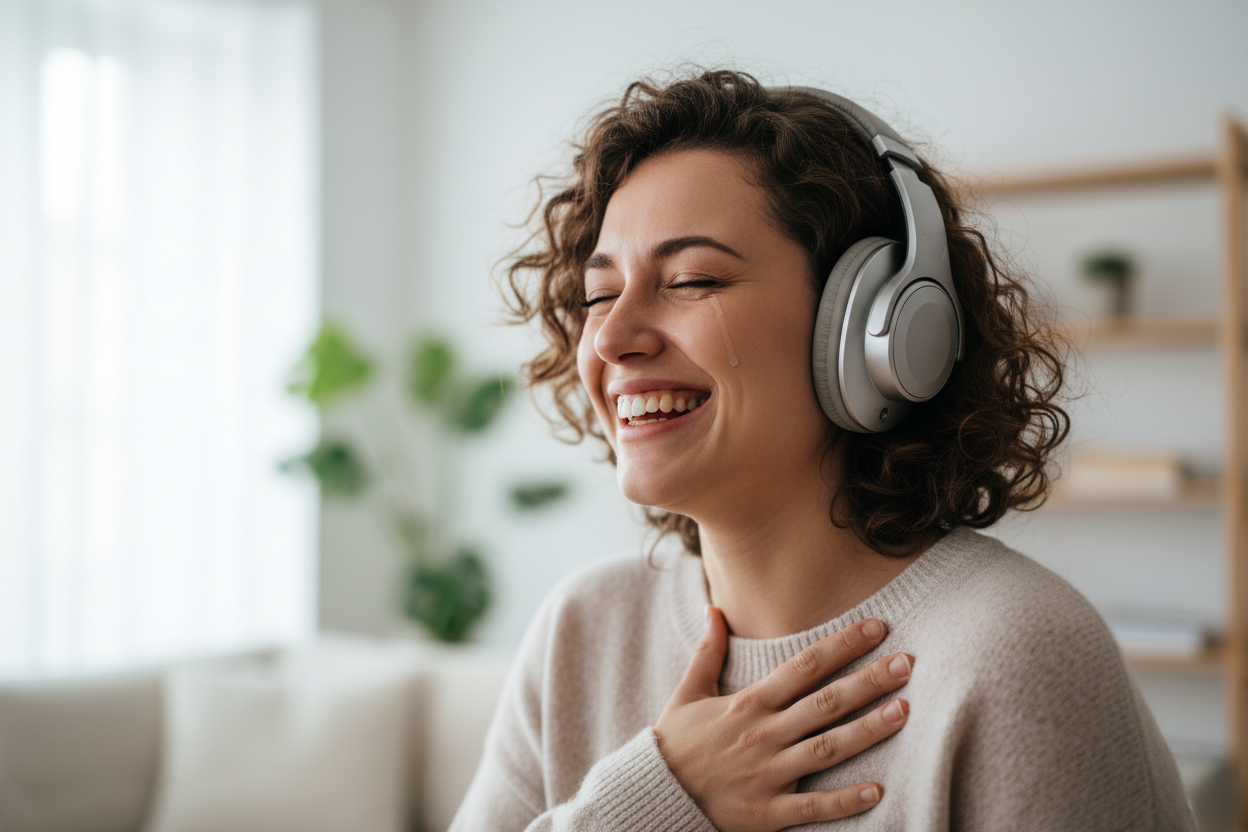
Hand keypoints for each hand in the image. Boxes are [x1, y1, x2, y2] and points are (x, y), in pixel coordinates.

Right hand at [653, 606, 910, 830]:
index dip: (841, 645)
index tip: (875, 627)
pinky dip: (845, 800)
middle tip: (907, 663)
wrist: (651, 796)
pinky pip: (812, 806)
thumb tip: (713, 609)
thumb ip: (707, 651)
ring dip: (868, 730)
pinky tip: (877, 790)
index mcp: (748, 703)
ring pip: (827, 747)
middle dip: (869, 680)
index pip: (804, 666)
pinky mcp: (767, 812)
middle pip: (825, 702)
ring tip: (904, 711)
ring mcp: (767, 773)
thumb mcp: (688, 693)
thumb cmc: (674, 745)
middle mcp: (763, 734)